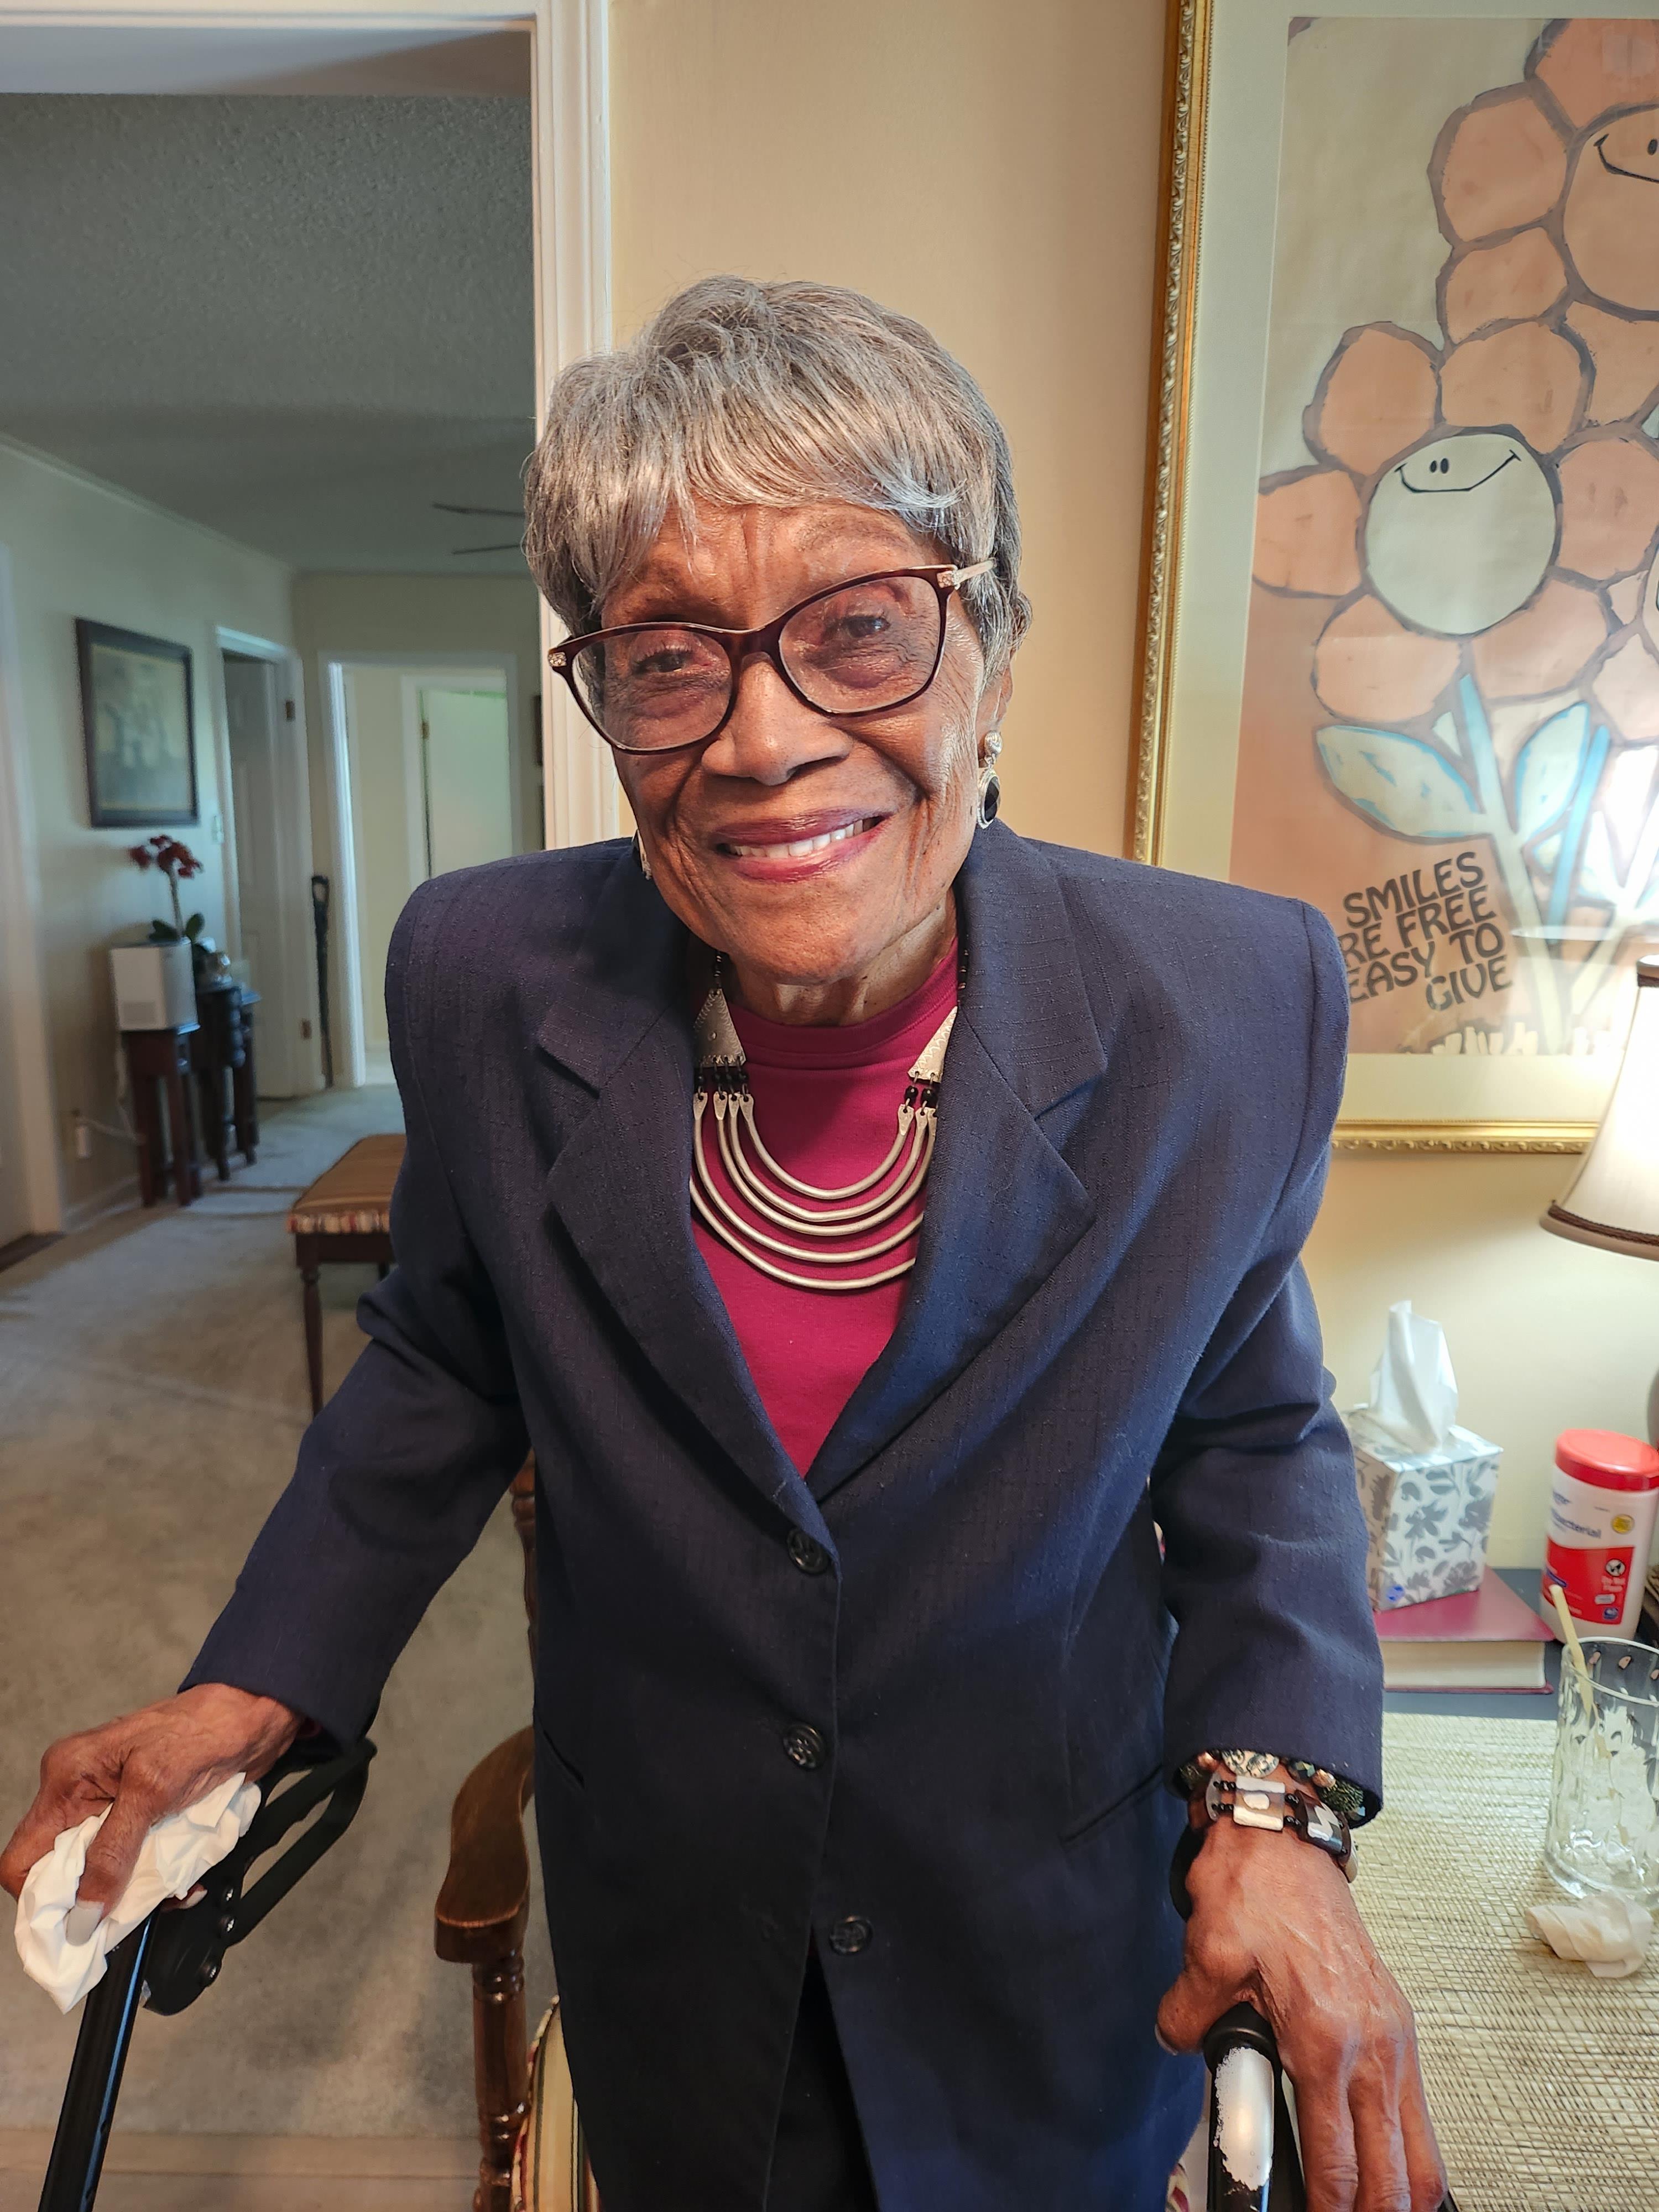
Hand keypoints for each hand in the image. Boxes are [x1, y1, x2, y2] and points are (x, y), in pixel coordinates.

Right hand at [1, 1685, 303, 1932]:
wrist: (251, 1716)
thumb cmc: (203, 1729)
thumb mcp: (152, 1791)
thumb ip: (113, 1852)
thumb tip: (84, 1912)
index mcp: (67, 1778)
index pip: (23, 1858)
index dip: (43, 1900)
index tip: (75, 1926)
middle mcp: (81, 1794)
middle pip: (64, 1874)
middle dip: (96, 1901)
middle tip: (129, 1914)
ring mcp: (112, 1807)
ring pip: (102, 1875)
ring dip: (134, 1894)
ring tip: (171, 1892)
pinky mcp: (142, 1818)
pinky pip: (133, 1865)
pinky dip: (156, 1879)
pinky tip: (182, 1882)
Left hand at [1158, 1802, 1445, 2211]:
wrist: (1286, 1837)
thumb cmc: (1255, 1887)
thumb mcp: (1205, 1954)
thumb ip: (1187, 2017)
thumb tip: (1178, 2043)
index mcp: (1324, 2037)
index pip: (1336, 2159)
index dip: (1328, 2209)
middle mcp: (1372, 2044)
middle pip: (1396, 2172)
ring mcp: (1394, 2035)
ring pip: (1421, 2150)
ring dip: (1401, 2195)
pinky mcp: (1397, 2023)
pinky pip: (1417, 2112)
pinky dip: (1408, 2154)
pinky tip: (1387, 2170)